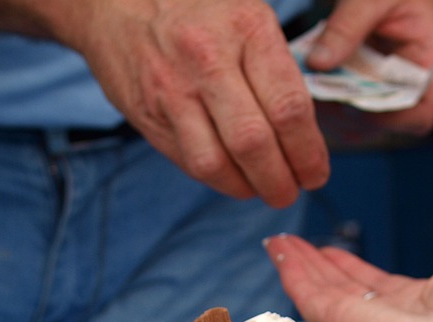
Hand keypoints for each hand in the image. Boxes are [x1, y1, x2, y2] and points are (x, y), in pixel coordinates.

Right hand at [61, 0, 328, 207]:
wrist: (116, 2)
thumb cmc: (197, 7)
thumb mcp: (248, 13)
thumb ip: (277, 67)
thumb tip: (306, 130)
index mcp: (246, 28)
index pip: (288, 107)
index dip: (308, 153)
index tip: (316, 172)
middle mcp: (208, 60)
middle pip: (253, 143)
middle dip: (280, 181)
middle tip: (292, 192)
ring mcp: (173, 91)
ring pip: (216, 163)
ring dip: (247, 188)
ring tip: (262, 189)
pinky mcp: (149, 115)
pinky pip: (188, 162)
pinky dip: (217, 178)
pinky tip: (233, 176)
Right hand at [266, 225, 432, 321]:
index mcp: (412, 303)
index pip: (370, 282)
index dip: (347, 264)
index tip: (329, 251)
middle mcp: (382, 316)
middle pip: (337, 285)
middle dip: (313, 263)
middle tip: (290, 245)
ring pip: (319, 289)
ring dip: (296, 264)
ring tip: (276, 244)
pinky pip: (311, 296)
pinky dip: (293, 274)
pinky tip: (279, 256)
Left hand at [304, 0, 432, 134]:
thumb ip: (346, 27)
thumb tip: (318, 63)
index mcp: (430, 59)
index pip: (420, 116)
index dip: (388, 119)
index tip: (353, 102)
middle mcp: (413, 80)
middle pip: (389, 124)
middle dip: (353, 115)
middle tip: (321, 94)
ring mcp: (391, 84)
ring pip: (366, 123)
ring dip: (337, 113)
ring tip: (313, 89)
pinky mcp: (370, 82)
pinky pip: (351, 110)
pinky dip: (330, 104)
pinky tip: (314, 84)